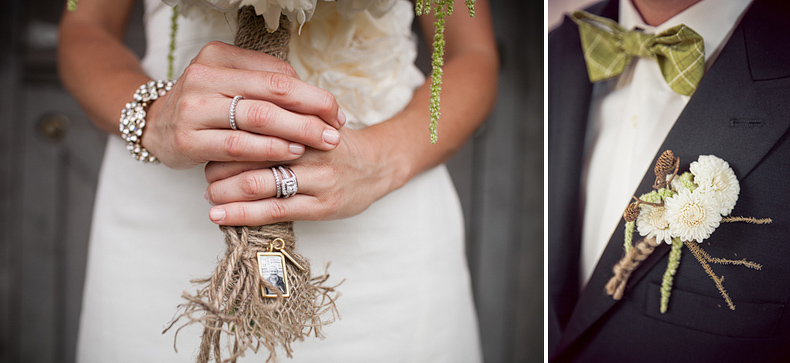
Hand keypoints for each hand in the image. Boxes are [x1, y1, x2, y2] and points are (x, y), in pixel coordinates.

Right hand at [142, 41, 346, 168]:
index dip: (313, 93)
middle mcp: (204, 77)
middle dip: (312, 112)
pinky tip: (291, 153)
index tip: (336, 112)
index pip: (278, 73)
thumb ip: (267, 84)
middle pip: (272, 92)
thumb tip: (315, 99)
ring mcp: (193, 108)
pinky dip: (269, 150)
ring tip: (322, 141)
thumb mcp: (232, 83)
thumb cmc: (207, 105)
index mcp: (220, 56)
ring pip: (257, 118)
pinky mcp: (187, 139)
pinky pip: (238, 145)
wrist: (154, 125)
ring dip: (296, 131)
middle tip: (336, 129)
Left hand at [203, 127, 395, 224]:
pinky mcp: (320, 206)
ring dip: (223, 191)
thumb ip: (280, 113)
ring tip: (209, 195)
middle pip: (251, 152)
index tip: (210, 142)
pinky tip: (218, 216)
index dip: (226, 133)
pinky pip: (273, 211)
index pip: (255, 123)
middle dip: (219, 164)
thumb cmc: (334, 143)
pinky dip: (240, 214)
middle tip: (204, 172)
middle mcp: (309, 148)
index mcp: (304, 121)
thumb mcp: (312, 118)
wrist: (377, 166)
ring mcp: (316, 179)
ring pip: (257, 183)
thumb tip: (231, 111)